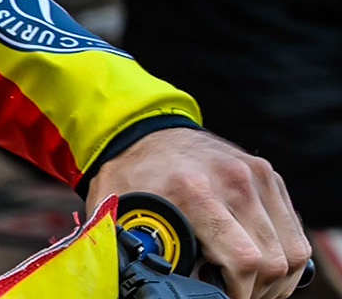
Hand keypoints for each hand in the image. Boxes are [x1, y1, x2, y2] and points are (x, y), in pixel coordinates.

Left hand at [86, 127, 308, 298]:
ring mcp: (256, 175)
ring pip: (292, 252)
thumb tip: (137, 279)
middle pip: (272, 261)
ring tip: (245, 282)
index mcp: (192, 189)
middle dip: (254, 289)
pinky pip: (295, 234)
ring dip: (274, 277)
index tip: (219, 293)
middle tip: (230, 291)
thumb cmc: (130, 174)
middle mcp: (231, 178)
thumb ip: (125, 246)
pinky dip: (283, 256)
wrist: (144, 128)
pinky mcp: (269, 177)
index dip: (237, 290)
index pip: (243, 259)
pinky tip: (257, 261)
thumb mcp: (114, 208)